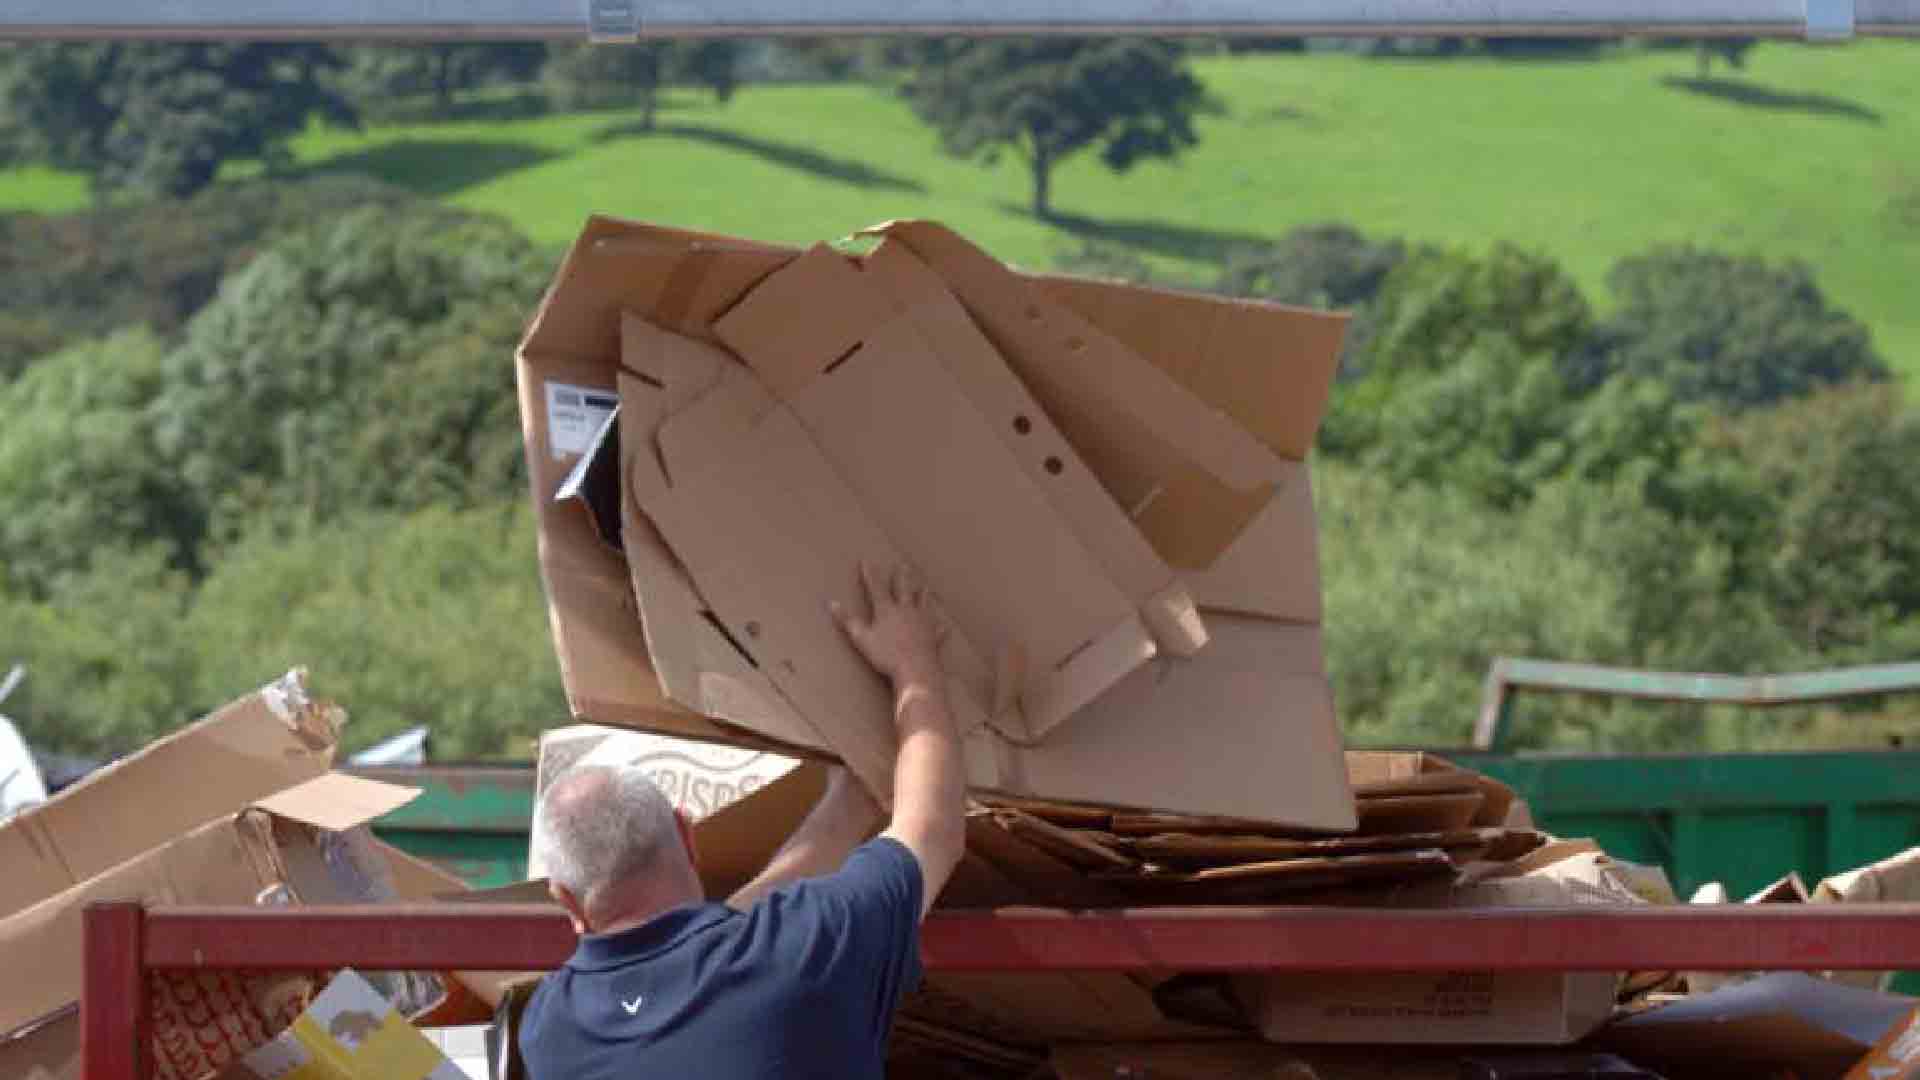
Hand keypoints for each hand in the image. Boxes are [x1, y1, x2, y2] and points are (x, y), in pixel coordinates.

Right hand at [831, 562, 945, 687]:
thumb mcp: (861, 638)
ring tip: (925, 586)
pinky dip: (939, 627)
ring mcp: (922, 622)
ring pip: (923, 603)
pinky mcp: (933, 637)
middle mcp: (906, 611)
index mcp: (887, 610)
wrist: (915, 668)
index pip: (876, 587)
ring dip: (923, 594)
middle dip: (902, 577)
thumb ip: (848, 621)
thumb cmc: (886, 654)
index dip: (870, 574)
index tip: (867, 561)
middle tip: (903, 565)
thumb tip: (831, 603)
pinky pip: (937, 630)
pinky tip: (944, 626)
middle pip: (904, 589)